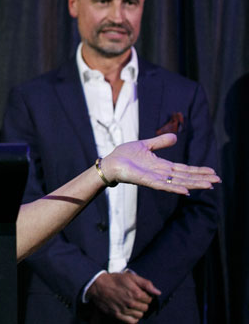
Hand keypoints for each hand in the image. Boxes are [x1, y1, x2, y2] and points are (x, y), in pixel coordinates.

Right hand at [88, 271, 159, 322]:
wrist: (98, 285)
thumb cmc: (114, 280)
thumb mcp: (130, 276)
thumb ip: (145, 283)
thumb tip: (158, 292)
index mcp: (135, 293)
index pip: (149, 299)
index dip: (146, 295)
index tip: (140, 293)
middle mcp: (131, 303)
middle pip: (145, 308)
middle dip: (142, 303)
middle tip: (135, 298)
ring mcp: (124, 310)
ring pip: (140, 315)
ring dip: (138, 310)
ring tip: (132, 305)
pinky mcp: (118, 315)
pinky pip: (132, 322)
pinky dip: (133, 318)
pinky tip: (130, 312)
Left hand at [100, 133, 219, 193]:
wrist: (110, 162)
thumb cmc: (125, 156)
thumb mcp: (145, 145)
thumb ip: (160, 143)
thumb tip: (175, 137)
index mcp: (162, 166)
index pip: (184, 169)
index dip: (198, 171)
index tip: (213, 172)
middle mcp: (161, 174)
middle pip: (185, 177)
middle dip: (201, 178)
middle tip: (218, 180)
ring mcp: (154, 178)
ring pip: (178, 182)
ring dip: (193, 184)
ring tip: (208, 185)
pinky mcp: (146, 181)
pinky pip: (163, 185)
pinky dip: (174, 188)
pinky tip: (186, 190)